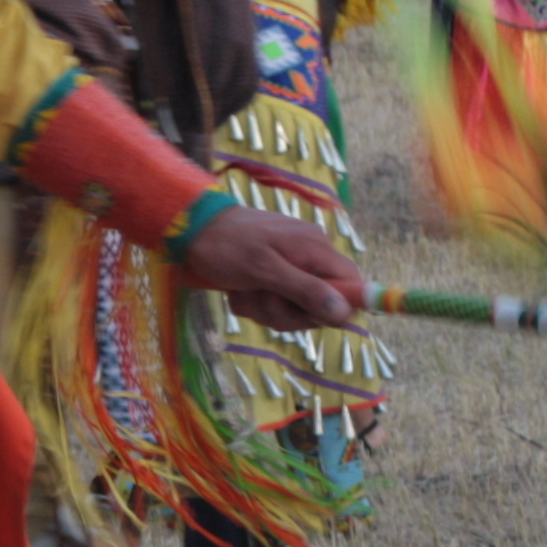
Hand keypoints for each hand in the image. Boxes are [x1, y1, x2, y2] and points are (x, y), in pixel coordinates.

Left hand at [179, 206, 364, 330]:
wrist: (193, 229)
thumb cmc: (227, 246)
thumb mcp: (265, 270)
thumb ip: (306, 290)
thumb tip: (345, 313)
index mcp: (315, 249)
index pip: (353, 284)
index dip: (340, 307)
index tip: (312, 316)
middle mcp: (310, 258)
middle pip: (321, 305)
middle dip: (287, 312)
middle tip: (261, 298)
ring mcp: (292, 267)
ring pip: (293, 310)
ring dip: (265, 308)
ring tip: (244, 290)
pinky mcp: (274, 277)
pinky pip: (275, 305)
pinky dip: (254, 303)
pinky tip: (238, 289)